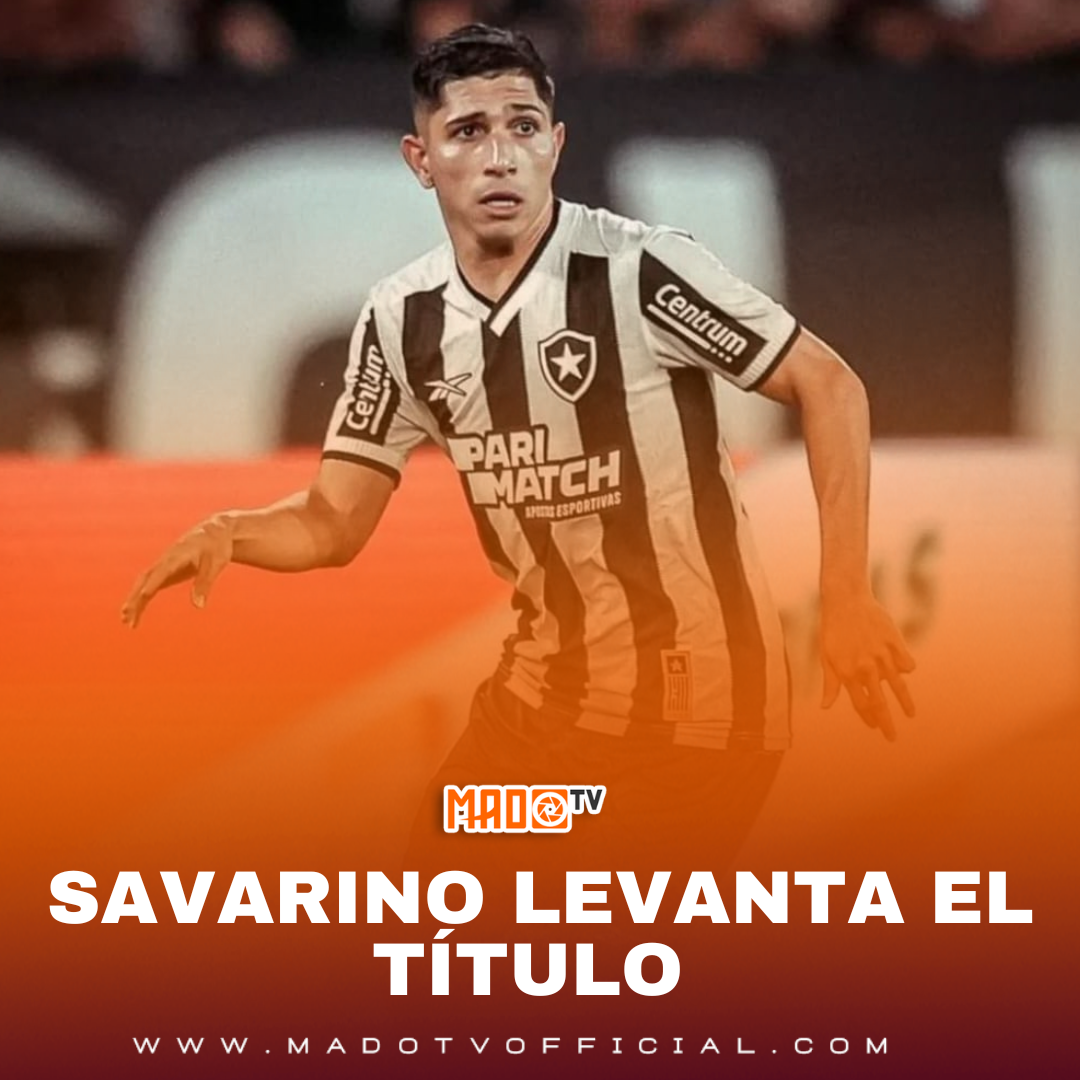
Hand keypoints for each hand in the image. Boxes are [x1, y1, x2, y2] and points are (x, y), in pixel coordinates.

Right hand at [120, 515, 234, 628]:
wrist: (215, 531)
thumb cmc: (217, 546)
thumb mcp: (216, 564)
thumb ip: (205, 583)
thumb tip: (198, 606)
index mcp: (178, 554)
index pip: (162, 571)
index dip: (153, 582)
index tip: (144, 596)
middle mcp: (166, 559)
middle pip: (146, 578)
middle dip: (136, 597)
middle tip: (127, 616)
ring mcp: (164, 564)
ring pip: (144, 582)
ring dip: (134, 599)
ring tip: (126, 620)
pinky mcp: (167, 570)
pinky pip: (150, 584)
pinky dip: (142, 597)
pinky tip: (136, 612)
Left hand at [820, 589, 915, 740]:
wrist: (845, 599)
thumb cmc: (831, 629)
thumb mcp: (826, 657)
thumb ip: (830, 684)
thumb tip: (825, 707)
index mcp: (847, 673)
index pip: (861, 704)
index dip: (868, 718)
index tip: (875, 728)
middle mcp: (866, 668)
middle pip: (879, 702)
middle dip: (886, 722)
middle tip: (892, 738)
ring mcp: (882, 655)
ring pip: (897, 685)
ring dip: (904, 702)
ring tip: (911, 714)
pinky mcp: (894, 642)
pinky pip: (906, 661)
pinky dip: (906, 669)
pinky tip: (905, 672)